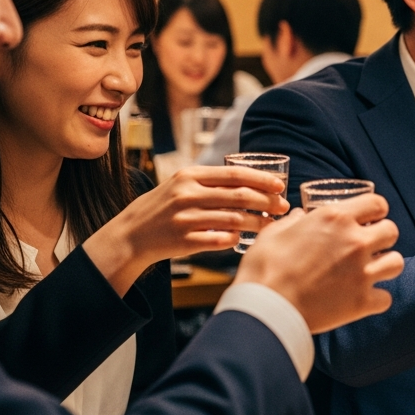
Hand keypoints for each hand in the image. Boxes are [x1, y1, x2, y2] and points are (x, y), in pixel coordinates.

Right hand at [84, 166, 289, 293]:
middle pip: (239, 196)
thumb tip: (253, 179)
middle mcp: (187, 195)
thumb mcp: (182, 185)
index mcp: (190, 176)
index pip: (234, 174)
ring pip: (234, 220)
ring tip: (271, 225)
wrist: (131, 234)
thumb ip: (212, 181)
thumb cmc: (164, 207)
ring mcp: (185, 218)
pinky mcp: (183, 240)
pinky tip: (242, 239)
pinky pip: (220, 240)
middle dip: (267, 202)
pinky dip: (235, 240)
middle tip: (283, 207)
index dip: (261, 179)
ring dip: (258, 223)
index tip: (280, 185)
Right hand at [235, 194, 403, 333]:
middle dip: (381, 237)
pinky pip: (386, 297)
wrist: (265, 309)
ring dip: (384, 265)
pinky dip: (375, 299)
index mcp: (336, 218)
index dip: (375, 211)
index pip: (378, 204)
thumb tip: (301, 215)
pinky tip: (360, 298)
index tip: (368, 219)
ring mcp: (362, 272)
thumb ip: (293, 221)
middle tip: (366, 246)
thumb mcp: (274, 233)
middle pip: (392, 231)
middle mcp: (355, 242)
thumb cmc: (264, 268)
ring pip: (396, 262)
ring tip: (368, 271)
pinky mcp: (363, 302)